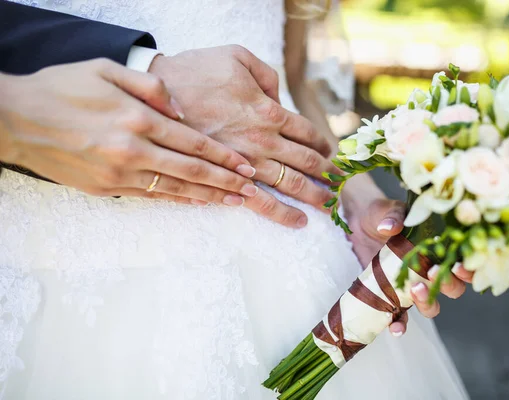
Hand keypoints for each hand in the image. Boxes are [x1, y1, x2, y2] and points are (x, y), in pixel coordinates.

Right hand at [0, 59, 258, 205]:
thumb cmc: (63, 88)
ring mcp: (119, 173)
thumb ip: (150, 87)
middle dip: (226, 181)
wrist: (15, 120)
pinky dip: (177, 200)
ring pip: (175, 188)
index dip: (223, 157)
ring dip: (208, 197)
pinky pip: (150, 196)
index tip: (246, 167)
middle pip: (191, 170)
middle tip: (252, 190)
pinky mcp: (106, 189)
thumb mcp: (106, 70)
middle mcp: (132, 149)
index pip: (193, 142)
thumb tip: (181, 110)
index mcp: (137, 118)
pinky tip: (196, 203)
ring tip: (234, 202)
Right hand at [148, 45, 339, 227]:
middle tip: (339, 185)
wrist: (155, 97)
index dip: (322, 144)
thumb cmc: (195, 72)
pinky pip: (261, 201)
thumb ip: (266, 76)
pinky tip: (297, 222)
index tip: (329, 153)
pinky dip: (282, 213)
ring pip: (291, 184)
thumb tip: (278, 98)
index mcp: (269, 110)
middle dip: (327, 175)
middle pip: (307, 162)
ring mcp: (249, 162)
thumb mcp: (236, 56)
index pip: (307, 133)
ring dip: (314, 196)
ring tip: (328, 207)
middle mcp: (265, 140)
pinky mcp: (230, 178)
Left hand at [341, 175, 472, 336]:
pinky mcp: (393, 297)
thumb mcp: (386, 210)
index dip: (466, 267)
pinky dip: (400, 325)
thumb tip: (389, 227)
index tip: (457, 264)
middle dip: (447, 284)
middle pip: (453, 287)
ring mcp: (412, 286)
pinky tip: (395, 328)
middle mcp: (430, 270)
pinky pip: (402, 317)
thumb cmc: (379, 214)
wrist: (356, 224)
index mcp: (438, 247)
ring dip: (428, 304)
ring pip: (432, 305)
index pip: (463, 261)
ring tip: (414, 292)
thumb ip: (392, 215)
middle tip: (431, 274)